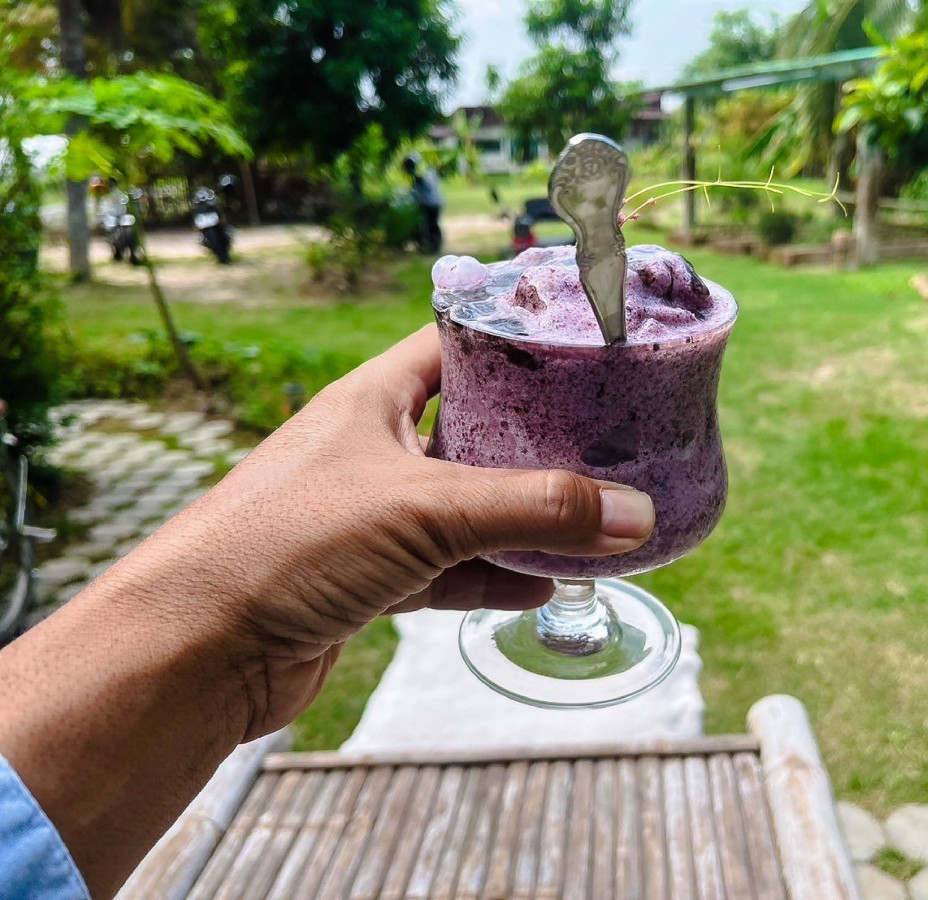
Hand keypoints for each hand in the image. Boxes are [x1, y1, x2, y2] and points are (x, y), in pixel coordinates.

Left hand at [123, 324, 655, 739]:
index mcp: (371, 400)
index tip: (579, 346)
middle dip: (532, 441)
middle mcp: (369, 450)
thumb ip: (535, 510)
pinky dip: (492, 578)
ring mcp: (367, 518)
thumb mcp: (426, 509)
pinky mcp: (366, 581)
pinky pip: (446, 571)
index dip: (513, 340)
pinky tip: (541, 586)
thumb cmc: (285, 544)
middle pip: (469, 430)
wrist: (194, 650)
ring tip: (589, 520)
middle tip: (603, 442)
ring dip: (520, 519)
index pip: (453, 345)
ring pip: (463, 508)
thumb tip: (636, 516)